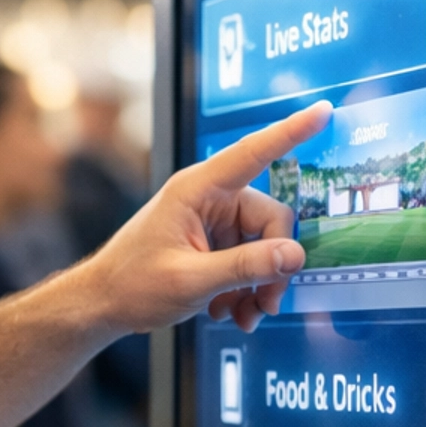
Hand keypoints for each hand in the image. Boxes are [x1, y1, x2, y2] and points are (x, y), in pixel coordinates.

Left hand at [85, 101, 331, 335]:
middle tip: (265, 304)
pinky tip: (229, 311)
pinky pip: (251, 261)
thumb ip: (244, 267)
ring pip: (265, 247)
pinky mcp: (215, 244)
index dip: (291, 132)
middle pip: (271, 221)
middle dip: (273, 266)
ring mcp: (214, 222)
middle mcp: (210, 199)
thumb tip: (294, 255)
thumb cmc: (132, 284)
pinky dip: (246, 289)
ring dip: (259, 285)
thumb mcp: (191, 280)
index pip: (253, 153)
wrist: (103, 305)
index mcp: (197, 189)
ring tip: (242, 316)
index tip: (322, 111)